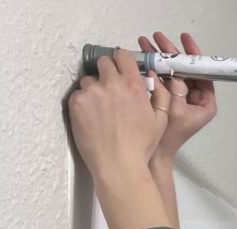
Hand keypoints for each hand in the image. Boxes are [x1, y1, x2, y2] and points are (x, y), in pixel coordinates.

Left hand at [69, 49, 169, 176]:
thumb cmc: (141, 145)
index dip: (121, 60)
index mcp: (133, 85)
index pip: (122, 55)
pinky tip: (92, 118)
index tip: (121, 67)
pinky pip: (78, 94)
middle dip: (106, 71)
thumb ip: (160, 95)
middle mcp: (111, 83)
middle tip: (110, 88)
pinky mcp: (76, 102)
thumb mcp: (161, 120)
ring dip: (94, 88)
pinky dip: (84, 103)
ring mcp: (91, 92)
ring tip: (101, 108)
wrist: (118, 164)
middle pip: (103, 62)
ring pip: (89, 80)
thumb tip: (151, 77)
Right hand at [139, 32, 216, 161]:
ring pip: (173, 70)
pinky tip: (142, 55)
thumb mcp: (175, 111)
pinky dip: (153, 66)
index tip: (184, 40)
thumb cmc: (168, 135)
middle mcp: (196, 98)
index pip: (203, 73)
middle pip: (186, 68)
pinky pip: (162, 78)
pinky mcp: (168, 98)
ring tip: (145, 41)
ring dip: (159, 56)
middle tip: (157, 37)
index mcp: (206, 102)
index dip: (193, 55)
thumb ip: (177, 90)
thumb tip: (174, 72)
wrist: (153, 152)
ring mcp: (181, 97)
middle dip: (171, 52)